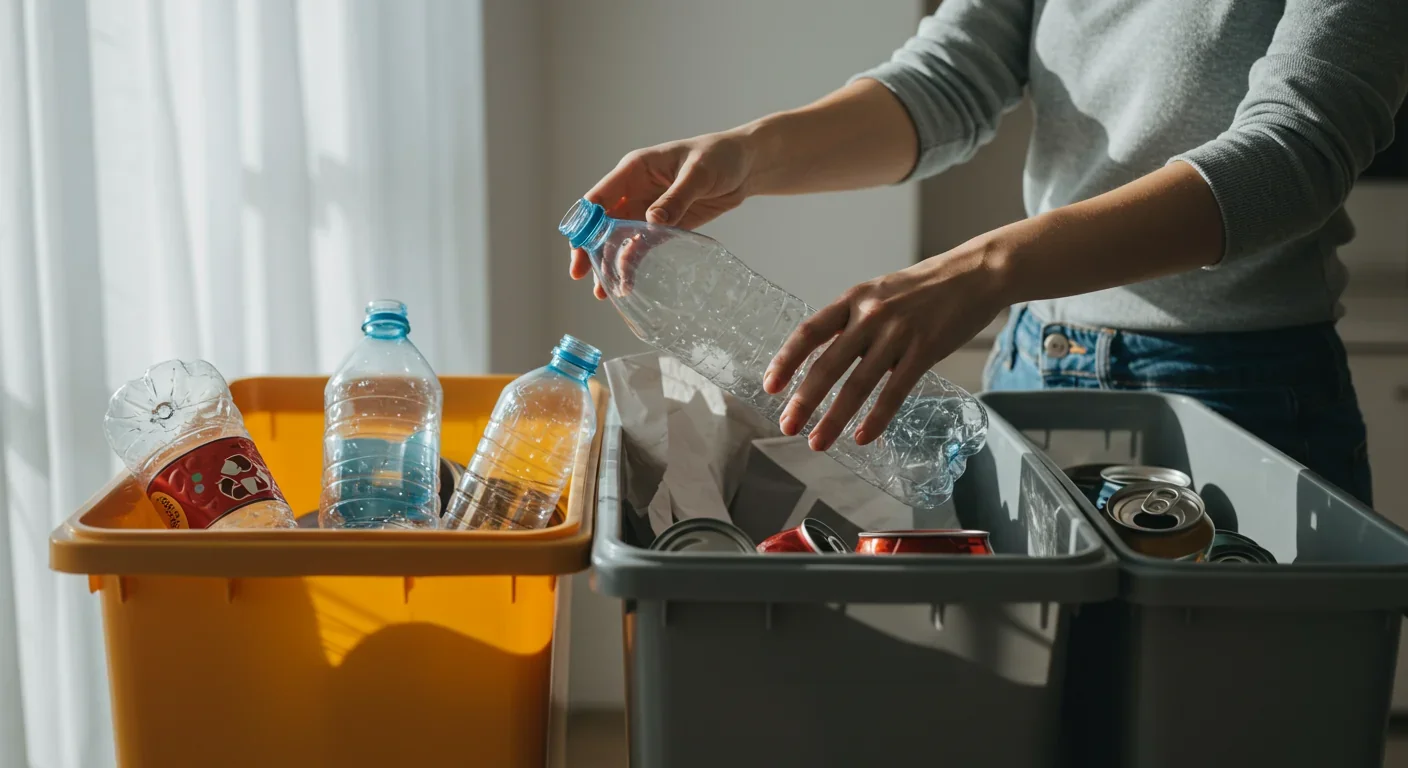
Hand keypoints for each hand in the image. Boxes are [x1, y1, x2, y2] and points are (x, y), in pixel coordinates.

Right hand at [570, 131, 756, 298]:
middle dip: (590, 248)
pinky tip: (627, 282)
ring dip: (610, 262)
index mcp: (635, 170)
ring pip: (619, 239)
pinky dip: (632, 263)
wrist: (745, 166)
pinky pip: (642, 246)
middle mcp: (635, 191)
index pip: (600, 197)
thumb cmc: (720, 157)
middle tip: (581, 274)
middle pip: (602, 222)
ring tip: (604, 291)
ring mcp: (647, 209)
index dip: (586, 222)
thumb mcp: (698, 173)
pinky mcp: (664, 225)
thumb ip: (675, 198)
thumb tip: (651, 221)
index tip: (579, 246)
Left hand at [763, 241, 1006, 450]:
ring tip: (817, 442)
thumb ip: (853, 322)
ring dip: (834, 418)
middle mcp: (870, 316)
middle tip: (787, 426)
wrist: (975, 274)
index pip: (809, 332)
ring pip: (858, 384)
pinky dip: (876, 418)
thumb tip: (826, 357)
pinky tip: (862, 437)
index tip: (769, 386)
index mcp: (853, 300)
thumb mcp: (879, 293)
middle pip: (828, 364)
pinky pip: (894, 392)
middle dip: (804, 400)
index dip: (786, 360)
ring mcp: (898, 334)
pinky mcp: (924, 351)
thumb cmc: (925, 287)